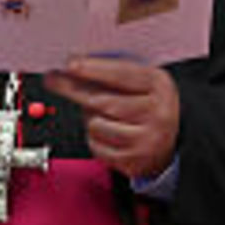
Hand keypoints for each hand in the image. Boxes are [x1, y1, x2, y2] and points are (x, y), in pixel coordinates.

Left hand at [50, 55, 182, 178]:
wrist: (171, 142)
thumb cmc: (149, 106)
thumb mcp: (143, 82)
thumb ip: (114, 72)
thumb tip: (75, 65)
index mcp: (159, 86)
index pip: (123, 75)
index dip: (94, 69)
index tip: (70, 64)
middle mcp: (156, 113)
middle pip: (103, 100)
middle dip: (73, 88)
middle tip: (53, 80)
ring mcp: (146, 139)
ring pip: (96, 124)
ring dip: (89, 118)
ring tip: (100, 115)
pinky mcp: (133, 160)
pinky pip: (96, 145)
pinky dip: (93, 138)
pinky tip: (106, 132)